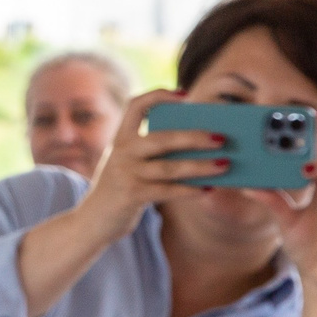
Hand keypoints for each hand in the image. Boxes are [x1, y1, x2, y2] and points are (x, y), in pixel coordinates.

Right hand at [73, 89, 232, 241]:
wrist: (91, 221)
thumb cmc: (120, 189)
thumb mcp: (128, 164)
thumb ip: (151, 153)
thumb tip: (200, 146)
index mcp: (120, 138)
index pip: (136, 105)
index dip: (159, 96)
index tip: (184, 95)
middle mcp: (121, 152)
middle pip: (163, 138)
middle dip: (195, 137)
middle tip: (222, 138)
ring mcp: (125, 174)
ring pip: (170, 168)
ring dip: (200, 166)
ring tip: (225, 164)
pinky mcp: (131, 195)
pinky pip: (167, 191)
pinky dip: (190, 190)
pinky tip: (208, 189)